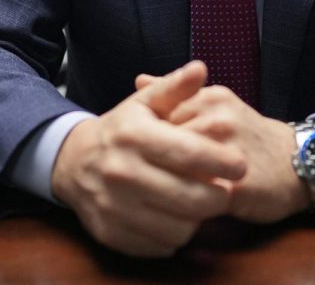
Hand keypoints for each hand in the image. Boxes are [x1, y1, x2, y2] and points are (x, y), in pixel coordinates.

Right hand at [51, 60, 246, 257]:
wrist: (73, 162)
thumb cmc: (121, 130)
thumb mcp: (144, 103)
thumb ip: (175, 87)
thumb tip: (201, 68)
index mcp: (133, 136)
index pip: (187, 153)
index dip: (220, 160)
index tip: (241, 164)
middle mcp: (121, 172)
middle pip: (189, 197)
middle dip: (217, 197)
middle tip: (225, 190)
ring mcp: (114, 207)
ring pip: (179, 227)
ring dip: (196, 218)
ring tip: (197, 202)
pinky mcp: (111, 234)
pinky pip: (160, 246)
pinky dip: (174, 235)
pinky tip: (174, 217)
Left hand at [136, 76, 309, 223]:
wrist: (298, 161)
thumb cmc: (248, 136)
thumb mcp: (216, 105)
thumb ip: (177, 95)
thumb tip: (139, 79)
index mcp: (209, 98)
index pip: (158, 115)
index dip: (144, 140)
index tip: (138, 154)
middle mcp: (218, 119)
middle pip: (163, 144)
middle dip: (150, 163)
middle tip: (141, 178)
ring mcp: (228, 151)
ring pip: (177, 170)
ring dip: (164, 185)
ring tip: (156, 194)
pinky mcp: (237, 184)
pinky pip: (198, 196)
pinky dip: (183, 205)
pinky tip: (175, 210)